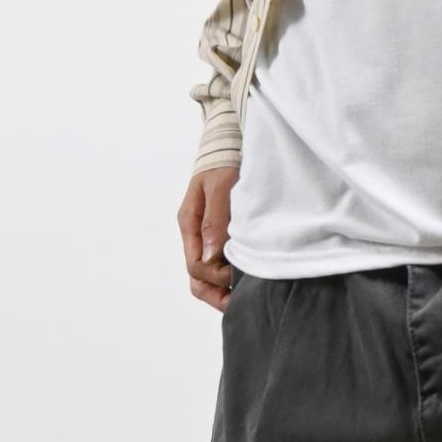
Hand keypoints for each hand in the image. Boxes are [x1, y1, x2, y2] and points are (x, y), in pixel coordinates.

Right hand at [178, 167, 239, 310]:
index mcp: (190, 224)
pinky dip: (232, 279)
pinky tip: (251, 280)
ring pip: (208, 278)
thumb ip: (215, 220)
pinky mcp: (222, 237)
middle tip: (245, 298)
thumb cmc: (225, 162)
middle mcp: (196, 236)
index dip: (217, 277)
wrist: (231, 143)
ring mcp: (207, 239)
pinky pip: (221, 267)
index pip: (196, 266)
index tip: (241, 273)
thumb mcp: (219, 186)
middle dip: (218, 293)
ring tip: (249, 296)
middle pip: (198, 279)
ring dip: (225, 289)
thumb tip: (211, 256)